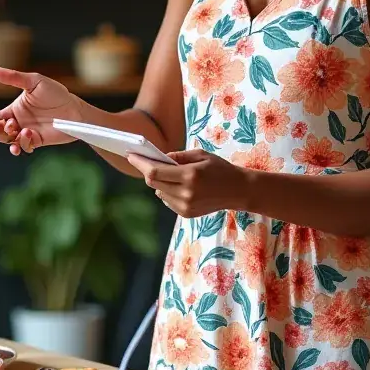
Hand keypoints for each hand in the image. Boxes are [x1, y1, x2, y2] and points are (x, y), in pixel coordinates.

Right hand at [0, 67, 83, 154]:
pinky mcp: (37, 141)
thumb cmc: (55, 93)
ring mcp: (27, 132)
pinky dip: (23, 143)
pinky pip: (25, 146)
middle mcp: (19, 122)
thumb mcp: (33, 81)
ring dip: (10, 139)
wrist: (74, 109)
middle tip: (7, 125)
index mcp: (15, 109)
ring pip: (10, 141)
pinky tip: (29, 134)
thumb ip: (12, 77)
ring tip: (20, 131)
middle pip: (0, 132)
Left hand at [126, 149, 249, 216]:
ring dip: (158, 182)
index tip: (131, 155)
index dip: (140, 163)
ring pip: (159, 192)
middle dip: (147, 171)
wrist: (238, 191)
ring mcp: (186, 206)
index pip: (155, 171)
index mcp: (190, 176)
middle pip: (154, 183)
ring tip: (169, 173)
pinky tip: (178, 185)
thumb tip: (158, 157)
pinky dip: (167, 191)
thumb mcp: (200, 155)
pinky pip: (167, 200)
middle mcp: (186, 193)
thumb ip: (177, 156)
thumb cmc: (220, 168)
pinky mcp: (187, 214)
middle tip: (144, 161)